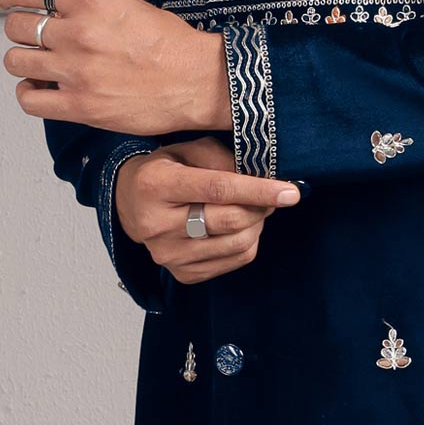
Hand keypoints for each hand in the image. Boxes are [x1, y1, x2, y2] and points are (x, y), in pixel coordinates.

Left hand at [0, 0, 229, 136]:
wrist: (196, 81)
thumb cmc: (170, 43)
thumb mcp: (125, 3)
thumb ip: (85, 3)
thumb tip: (49, 2)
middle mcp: (77, 33)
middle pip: (16, 26)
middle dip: (20, 28)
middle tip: (31, 33)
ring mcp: (75, 71)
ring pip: (16, 61)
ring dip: (22, 59)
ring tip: (37, 62)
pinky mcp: (79, 106)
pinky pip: (29, 99)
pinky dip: (28, 92)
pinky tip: (39, 87)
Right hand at [114, 135, 300, 281]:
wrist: (132, 205)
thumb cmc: (167, 170)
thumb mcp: (188, 150)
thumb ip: (223, 158)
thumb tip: (263, 177)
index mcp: (156, 185)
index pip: (218, 189)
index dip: (259, 190)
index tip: (291, 191)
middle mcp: (157, 225)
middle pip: (230, 220)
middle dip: (261, 206)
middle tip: (272, 195)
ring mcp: (168, 255)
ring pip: (237, 244)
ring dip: (257, 224)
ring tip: (253, 209)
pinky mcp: (182, 274)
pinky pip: (234, 261)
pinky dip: (248, 242)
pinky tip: (240, 227)